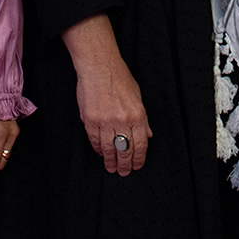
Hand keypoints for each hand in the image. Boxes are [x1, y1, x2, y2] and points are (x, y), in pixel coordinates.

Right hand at [63, 15, 152, 175]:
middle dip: (125, 164)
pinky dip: (98, 148)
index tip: (136, 166)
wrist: (99, 67)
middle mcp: (122, 120)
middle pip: (125, 150)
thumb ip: (143, 119)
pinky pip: (95, 140)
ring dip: (110, 160)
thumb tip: (148, 135)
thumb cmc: (119, 77)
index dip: (139, 158)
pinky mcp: (90, 120)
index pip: (141, 144)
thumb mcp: (138, 97)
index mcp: (138, 115)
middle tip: (123, 172)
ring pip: (109, 148)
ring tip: (111, 167)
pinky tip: (100, 152)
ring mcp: (105, 121)